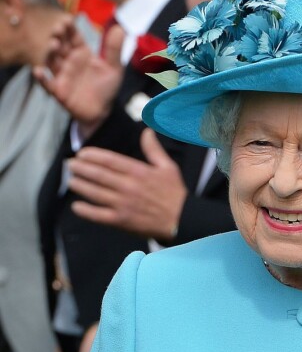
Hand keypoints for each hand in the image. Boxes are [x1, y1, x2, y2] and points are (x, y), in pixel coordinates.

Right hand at [33, 16, 123, 137]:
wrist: (102, 111)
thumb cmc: (106, 87)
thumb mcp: (114, 68)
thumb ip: (114, 49)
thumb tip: (120, 28)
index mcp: (82, 52)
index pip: (73, 36)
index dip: (69, 28)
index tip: (67, 19)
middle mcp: (69, 60)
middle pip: (60, 45)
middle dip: (57, 36)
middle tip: (58, 29)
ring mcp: (62, 74)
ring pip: (51, 60)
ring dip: (50, 52)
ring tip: (54, 44)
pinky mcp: (58, 90)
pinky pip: (47, 83)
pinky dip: (41, 78)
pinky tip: (39, 71)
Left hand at [69, 128, 187, 241]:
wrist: (181, 219)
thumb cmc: (174, 193)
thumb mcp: (168, 167)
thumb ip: (154, 149)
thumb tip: (147, 131)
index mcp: (138, 172)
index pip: (109, 160)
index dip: (92, 156)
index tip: (82, 154)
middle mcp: (128, 186)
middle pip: (98, 175)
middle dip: (81, 168)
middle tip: (70, 165)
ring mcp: (123, 204)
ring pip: (95, 193)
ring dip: (80, 185)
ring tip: (71, 180)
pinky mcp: (121, 220)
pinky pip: (98, 215)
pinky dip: (85, 210)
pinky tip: (76, 206)